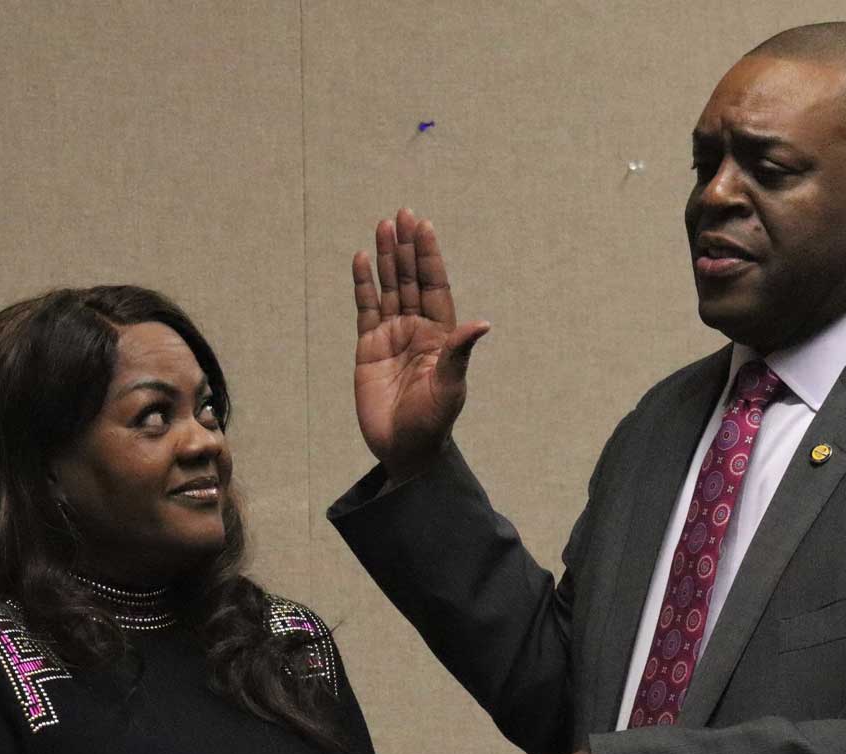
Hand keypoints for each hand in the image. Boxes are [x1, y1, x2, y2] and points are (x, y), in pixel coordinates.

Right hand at [351, 208, 491, 479]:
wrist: (403, 448)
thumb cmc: (432, 422)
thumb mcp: (450, 388)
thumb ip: (459, 353)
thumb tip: (482, 324)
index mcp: (440, 335)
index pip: (434, 286)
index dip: (429, 256)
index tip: (423, 226)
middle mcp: (416, 329)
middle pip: (411, 279)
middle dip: (407, 247)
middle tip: (402, 214)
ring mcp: (391, 336)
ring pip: (389, 288)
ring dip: (387, 259)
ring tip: (383, 226)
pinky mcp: (368, 348)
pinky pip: (365, 309)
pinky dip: (364, 284)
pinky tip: (363, 260)